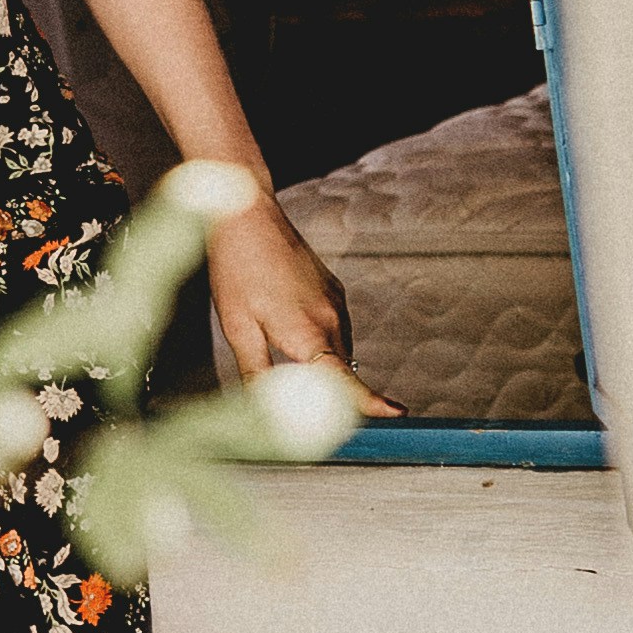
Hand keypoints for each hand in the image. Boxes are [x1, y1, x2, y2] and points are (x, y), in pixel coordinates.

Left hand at [206, 193, 398, 415]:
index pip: (344, 378)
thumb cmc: (237, 269)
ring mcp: (336, 303)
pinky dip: (320, 341)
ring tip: (276, 341)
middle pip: (341, 373)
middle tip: (294, 401)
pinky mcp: (335, 292)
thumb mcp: (237, 329)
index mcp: (308, 332)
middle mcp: (332, 318)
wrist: (247, 217)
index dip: (370, 401)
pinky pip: (335, 330)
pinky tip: (285, 323)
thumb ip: (257, 373)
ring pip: (337, 352)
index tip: (395, 414)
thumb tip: (265, 412)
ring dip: (320, 365)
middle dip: (329, 394)